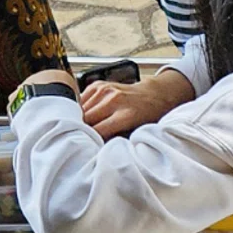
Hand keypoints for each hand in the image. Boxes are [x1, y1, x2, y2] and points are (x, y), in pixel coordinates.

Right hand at [81, 72, 196, 139]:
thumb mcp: (137, 131)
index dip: (90, 140)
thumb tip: (95, 148)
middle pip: (85, 120)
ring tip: (86, 126)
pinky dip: (81, 109)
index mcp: (126, 114)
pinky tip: (89, 114)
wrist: (153, 94)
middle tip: (83, 138)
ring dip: (80, 119)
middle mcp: (114, 100)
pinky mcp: (98, 85)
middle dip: (82, 130)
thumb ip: (117, 139)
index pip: (97, 131)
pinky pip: (80, 100)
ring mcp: (105, 90)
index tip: (87, 146)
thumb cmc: (146, 116)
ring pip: (79, 110)